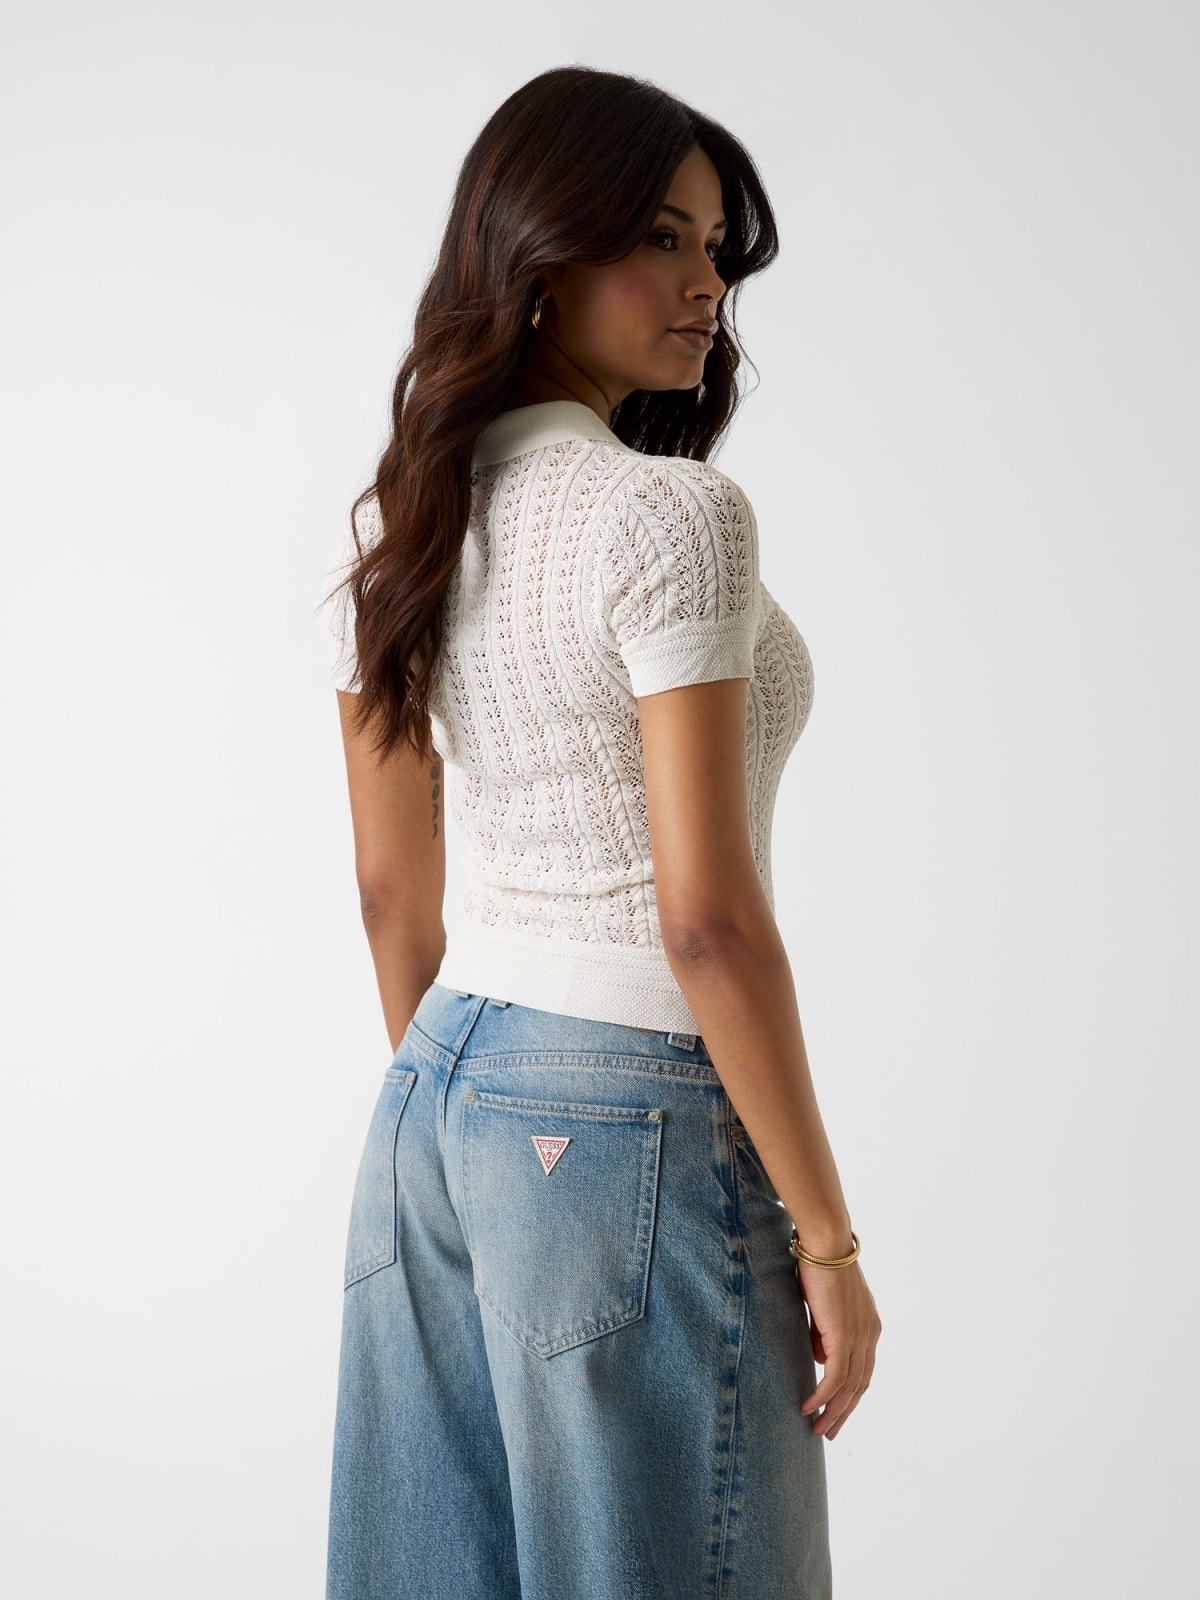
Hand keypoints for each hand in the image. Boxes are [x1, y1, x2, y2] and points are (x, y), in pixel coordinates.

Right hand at [796, 1259, 881, 1439]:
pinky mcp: (843, 1337)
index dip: (850, 1394)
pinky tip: (810, 1407)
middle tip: (828, 1432)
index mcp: (869, 1327)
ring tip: (818, 1429)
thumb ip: (823, 1333)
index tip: (836, 1411)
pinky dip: (823, 1396)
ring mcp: (859, 1338)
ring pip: (849, 1388)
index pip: (862, 1371)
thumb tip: (818, 1358)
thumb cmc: (820, 1267)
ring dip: (833, 1412)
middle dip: (844, 1412)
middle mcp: (870, 1336)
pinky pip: (834, 1377)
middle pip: (860, 1386)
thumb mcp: (824, 1307)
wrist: (826, 1246)